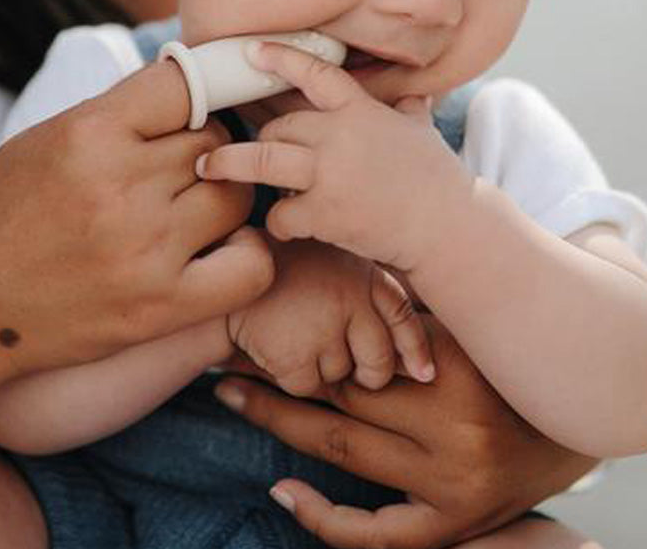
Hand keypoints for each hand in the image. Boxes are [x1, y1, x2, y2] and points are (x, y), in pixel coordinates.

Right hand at [0, 59, 273, 380]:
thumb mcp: (46, 138)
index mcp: (86, 135)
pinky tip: (217, 248)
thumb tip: (195, 86)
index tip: (188, 108)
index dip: (193, 92)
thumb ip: (120, 114)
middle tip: (175, 168)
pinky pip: (250, 267)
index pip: (185, 83)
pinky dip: (245, 253)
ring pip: (234, 195)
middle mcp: (120, 189)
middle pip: (212, 141)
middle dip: (202, 146)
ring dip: (221, 196)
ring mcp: (144, 251)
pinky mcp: (159, 308)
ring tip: (190, 207)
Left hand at [198, 41, 472, 271]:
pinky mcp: (325, 213)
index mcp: (361, 111)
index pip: (315, 74)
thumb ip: (408, 110)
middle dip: (263, 137)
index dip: (281, 58)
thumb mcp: (422, 131)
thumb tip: (416, 95)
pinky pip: (282, 213)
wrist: (452, 229)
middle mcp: (341, 135)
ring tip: (207, 168)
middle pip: (278, 126)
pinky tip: (287, 226)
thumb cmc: (438, 180)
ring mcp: (330, 173)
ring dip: (230, 164)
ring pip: (261, 160)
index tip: (250, 49)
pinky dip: (280, 222)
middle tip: (244, 147)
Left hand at [215, 317, 597, 548]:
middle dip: (279, 373)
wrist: (576, 424)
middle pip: (344, 396)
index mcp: (459, 367)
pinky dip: (325, 517)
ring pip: (345, 452)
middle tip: (227, 352)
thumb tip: (335, 263)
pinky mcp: (454, 527)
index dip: (302, 332)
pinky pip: (378, 534)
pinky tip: (281, 489)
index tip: (255, 312)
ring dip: (281, 421)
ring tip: (232, 395)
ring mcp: (454, 488)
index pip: (360, 348)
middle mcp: (456, 429)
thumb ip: (408, 303)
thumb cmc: (506, 357)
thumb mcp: (466, 319)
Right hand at [228, 239, 433, 394]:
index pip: (405, 320)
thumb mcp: (334, 262)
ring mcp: (323, 329)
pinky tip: (275, 340)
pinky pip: (306, 386)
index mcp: (364, 274)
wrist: (223, 259)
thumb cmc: (283, 263)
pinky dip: (289, 373)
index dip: (415, 351)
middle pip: (378, 365)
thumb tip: (415, 359)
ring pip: (339, 377)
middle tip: (337, 352)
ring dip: (319, 365)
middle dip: (365, 372)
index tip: (423, 375)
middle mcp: (352, 300)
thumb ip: (369, 296)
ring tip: (294, 327)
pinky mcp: (294, 355)